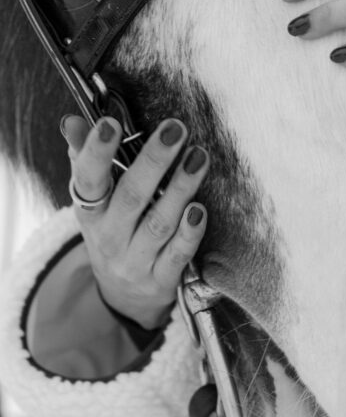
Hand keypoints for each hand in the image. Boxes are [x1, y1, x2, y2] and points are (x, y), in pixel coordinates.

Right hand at [61, 115, 208, 328]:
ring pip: (159, 224)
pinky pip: (177, 256)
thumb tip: (74, 120)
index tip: (109, 122)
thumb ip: (85, 159)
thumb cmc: (114, 231)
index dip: (95, 152)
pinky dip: (189, 233)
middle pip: (131, 197)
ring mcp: (136, 261)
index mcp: (90, 213)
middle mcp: (110, 237)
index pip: (88, 180)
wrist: (124, 296)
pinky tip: (200, 209)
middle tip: (175, 128)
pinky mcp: (161, 280)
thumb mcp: (95, 201)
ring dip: (180, 188)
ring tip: (198, 156)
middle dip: (153, 160)